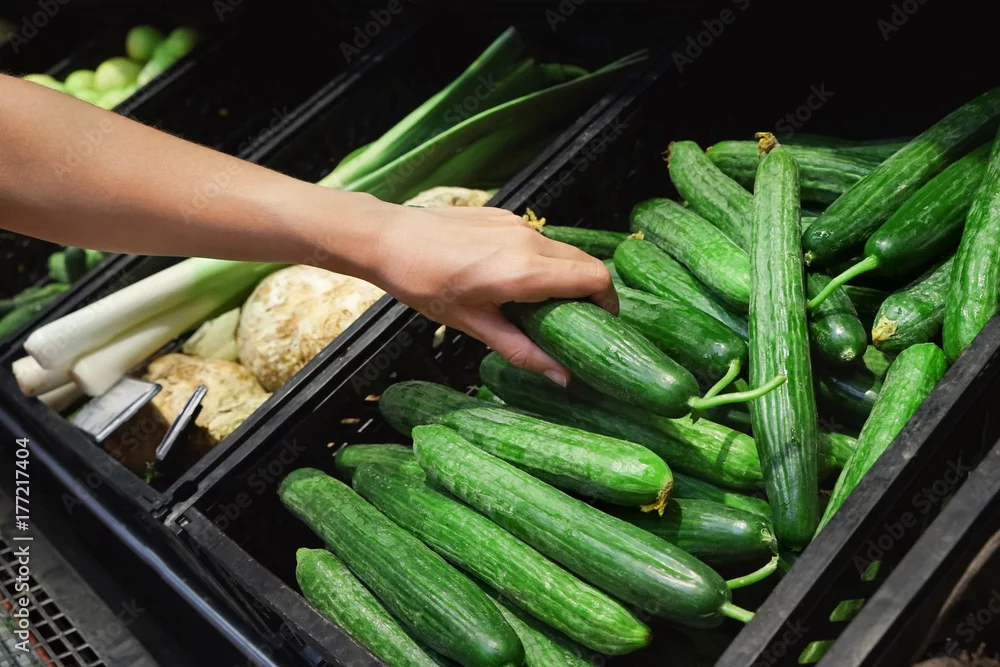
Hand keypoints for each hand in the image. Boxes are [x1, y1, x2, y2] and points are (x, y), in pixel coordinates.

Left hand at [361, 200, 617, 385]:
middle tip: (574, 322)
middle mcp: (530, 241)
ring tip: (541, 304)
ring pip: (563, 250)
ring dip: (565, 276)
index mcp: (526, 271)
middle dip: (590, 293)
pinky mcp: (505, 215)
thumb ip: (523, 351)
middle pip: (586, 263)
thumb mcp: (475, 325)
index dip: (608, 303)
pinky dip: (542, 261)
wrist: (389, 238)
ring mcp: (518, 224)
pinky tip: (512, 280)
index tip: (601, 324)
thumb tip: (562, 377)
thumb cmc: (426, 285)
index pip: (595, 279)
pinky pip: (539, 240)